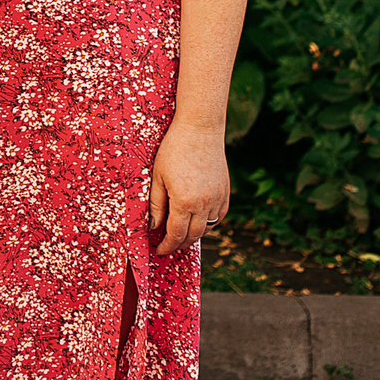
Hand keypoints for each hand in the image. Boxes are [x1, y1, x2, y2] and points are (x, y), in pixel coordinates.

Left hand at [147, 119, 230, 254]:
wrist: (200, 129)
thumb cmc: (174, 149)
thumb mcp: (158, 176)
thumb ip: (156, 205)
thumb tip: (153, 227)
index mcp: (184, 201)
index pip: (176, 234)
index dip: (167, 245)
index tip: (159, 250)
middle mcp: (204, 204)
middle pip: (192, 236)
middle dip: (179, 244)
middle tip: (169, 246)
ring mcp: (217, 199)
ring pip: (207, 228)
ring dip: (194, 235)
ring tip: (181, 235)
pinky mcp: (225, 192)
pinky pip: (218, 217)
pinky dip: (207, 223)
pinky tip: (197, 221)